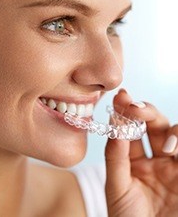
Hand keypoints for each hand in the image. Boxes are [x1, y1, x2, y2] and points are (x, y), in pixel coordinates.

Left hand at [105, 89, 177, 216]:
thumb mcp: (117, 188)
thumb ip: (115, 157)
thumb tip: (115, 124)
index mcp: (134, 160)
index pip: (130, 129)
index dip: (125, 112)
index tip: (121, 97)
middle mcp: (156, 159)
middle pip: (155, 125)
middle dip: (146, 112)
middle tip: (135, 108)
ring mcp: (175, 166)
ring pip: (177, 134)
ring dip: (173, 133)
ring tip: (166, 147)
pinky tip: (175, 149)